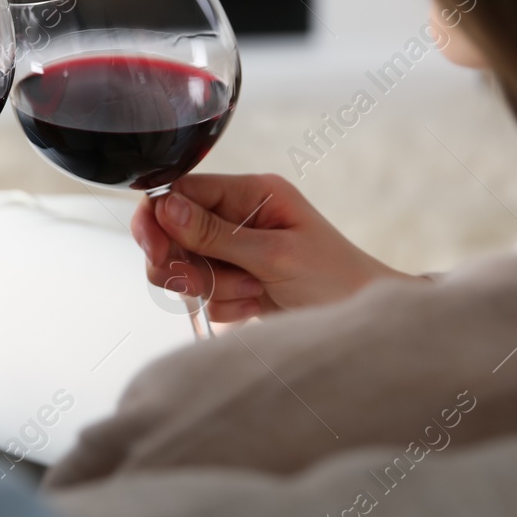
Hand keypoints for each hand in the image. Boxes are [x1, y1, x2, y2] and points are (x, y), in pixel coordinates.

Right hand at [132, 173, 419, 321]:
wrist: (361, 325)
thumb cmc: (336, 280)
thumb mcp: (275, 254)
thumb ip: (215, 233)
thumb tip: (165, 207)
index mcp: (253, 193)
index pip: (184, 191)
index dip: (160, 218)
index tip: (155, 250)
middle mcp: (240, 216)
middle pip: (174, 231)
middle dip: (184, 261)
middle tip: (202, 282)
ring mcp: (236, 251)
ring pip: (186, 266)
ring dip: (212, 287)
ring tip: (251, 293)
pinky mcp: (236, 282)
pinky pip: (204, 295)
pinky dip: (224, 306)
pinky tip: (256, 306)